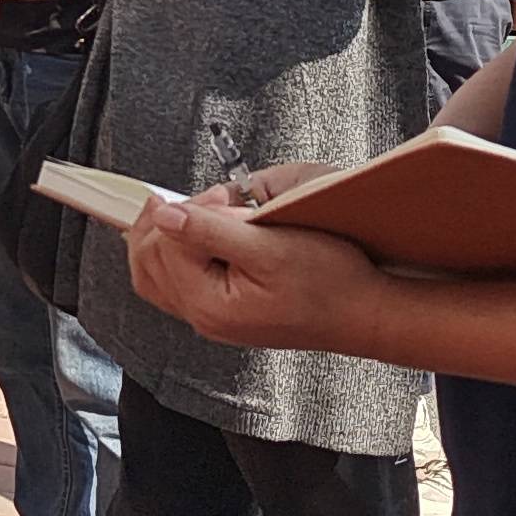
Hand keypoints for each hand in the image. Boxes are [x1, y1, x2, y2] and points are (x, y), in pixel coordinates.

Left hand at [123, 180, 391, 353]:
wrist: (366, 313)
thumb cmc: (331, 283)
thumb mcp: (270, 247)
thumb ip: (209, 231)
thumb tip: (164, 215)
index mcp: (208, 305)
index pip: (165, 246)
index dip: (188, 211)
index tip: (224, 197)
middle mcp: (203, 317)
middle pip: (149, 261)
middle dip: (170, 222)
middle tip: (211, 201)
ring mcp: (211, 317)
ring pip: (157, 273)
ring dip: (168, 236)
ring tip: (201, 212)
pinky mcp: (224, 312)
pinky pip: (178, 282)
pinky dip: (179, 254)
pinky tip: (200, 234)